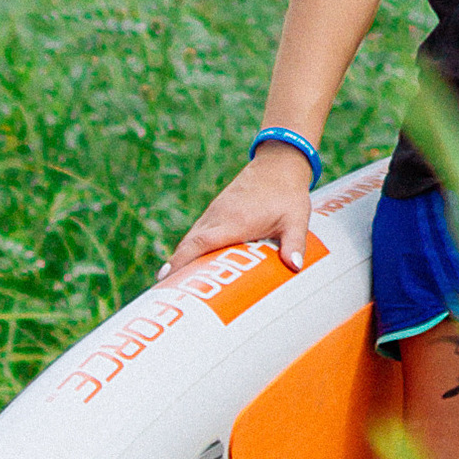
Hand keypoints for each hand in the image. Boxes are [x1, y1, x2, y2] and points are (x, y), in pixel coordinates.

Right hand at [164, 145, 315, 277]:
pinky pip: (198, 232)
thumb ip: (294, 243)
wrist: (278, 163)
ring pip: (191, 238)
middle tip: (162, 294)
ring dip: (181, 260)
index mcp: (234, 221)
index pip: (201, 243)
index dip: (182, 261)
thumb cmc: (287, 193)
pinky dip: (190, 250)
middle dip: (174, 268)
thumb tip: (294, 267)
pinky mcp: (217, 211)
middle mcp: (219, 217)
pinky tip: (189, 267)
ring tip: (171, 288)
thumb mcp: (296, 219)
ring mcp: (216, 213)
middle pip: (189, 244)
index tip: (165, 278)